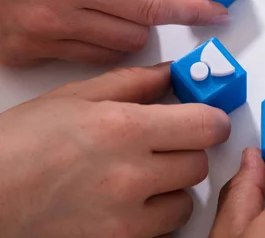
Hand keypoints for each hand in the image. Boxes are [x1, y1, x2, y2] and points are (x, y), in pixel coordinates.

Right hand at [0, 0, 227, 66]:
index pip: (152, 4)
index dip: (191, 10)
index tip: (216, 14)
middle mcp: (60, 17)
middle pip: (137, 37)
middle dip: (147, 22)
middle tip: (135, 3)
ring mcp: (41, 42)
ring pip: (113, 54)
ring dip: (121, 35)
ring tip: (97, 11)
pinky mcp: (27, 58)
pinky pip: (83, 61)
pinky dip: (93, 46)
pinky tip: (74, 26)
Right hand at [0, 63, 230, 236]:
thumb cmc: (20, 145)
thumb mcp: (77, 97)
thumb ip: (134, 83)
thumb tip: (171, 74)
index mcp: (124, 128)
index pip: (205, 126)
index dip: (213, 120)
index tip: (208, 119)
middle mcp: (131, 175)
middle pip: (199, 163)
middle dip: (189, 150)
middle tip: (166, 144)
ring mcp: (125, 217)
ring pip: (185, 201)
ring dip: (174, 187)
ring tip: (144, 176)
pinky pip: (162, 231)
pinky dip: (155, 217)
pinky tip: (131, 202)